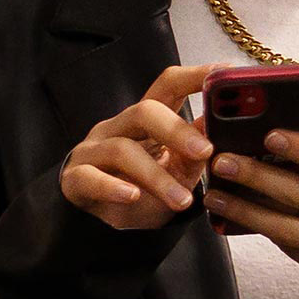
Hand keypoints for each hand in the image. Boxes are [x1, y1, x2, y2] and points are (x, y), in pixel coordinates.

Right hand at [60, 64, 213, 229]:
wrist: (105, 224)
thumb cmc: (144, 190)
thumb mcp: (179, 172)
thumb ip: (197, 152)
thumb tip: (223, 127)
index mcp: (146, 120)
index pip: (168, 86)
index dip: (194, 77)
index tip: (224, 73)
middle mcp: (118, 127)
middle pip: (144, 111)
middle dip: (176, 130)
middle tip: (205, 151)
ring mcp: (94, 150)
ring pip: (122, 150)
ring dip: (156, 177)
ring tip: (182, 201)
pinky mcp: (75, 178)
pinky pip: (90, 177)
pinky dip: (112, 187)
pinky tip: (132, 196)